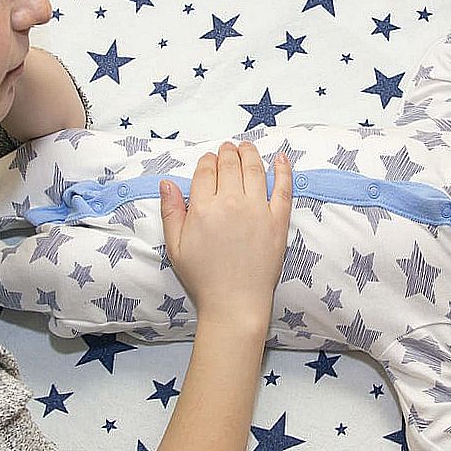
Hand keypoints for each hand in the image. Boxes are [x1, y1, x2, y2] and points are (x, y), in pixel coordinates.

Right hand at [159, 142, 292, 334]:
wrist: (235, 302)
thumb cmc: (204, 278)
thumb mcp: (175, 246)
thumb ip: (171, 211)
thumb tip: (167, 183)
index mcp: (204, 208)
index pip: (206, 170)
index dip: (207, 160)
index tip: (209, 160)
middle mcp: (231, 203)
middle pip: (230, 165)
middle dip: (227, 153)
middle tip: (228, 149)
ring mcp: (257, 210)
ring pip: (254, 169)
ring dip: (249, 154)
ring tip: (246, 147)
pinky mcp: (278, 220)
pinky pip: (283, 188)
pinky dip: (283, 170)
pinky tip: (280, 159)